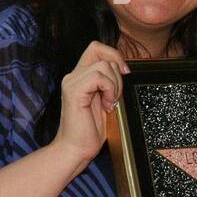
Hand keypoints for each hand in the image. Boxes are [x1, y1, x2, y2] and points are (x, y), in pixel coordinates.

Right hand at [50, 41, 129, 170]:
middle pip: (100, 51)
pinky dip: (110, 90)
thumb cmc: (91, 130)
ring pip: (103, 65)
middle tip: (115, 95)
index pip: (96, 48)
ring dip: (115, 85)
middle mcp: (73, 76)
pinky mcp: (74, 92)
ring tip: (110, 103)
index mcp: (81, 76)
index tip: (125, 73)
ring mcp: (72, 82)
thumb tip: (124, 69)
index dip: (114, 55)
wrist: (76, 148)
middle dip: (117, 71)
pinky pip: (99, 78)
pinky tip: (107, 105)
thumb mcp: (107, 100)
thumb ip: (110, 83)